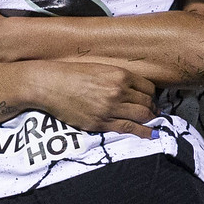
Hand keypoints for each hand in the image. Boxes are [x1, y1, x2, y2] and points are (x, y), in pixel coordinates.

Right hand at [24, 60, 157, 137]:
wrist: (50, 86)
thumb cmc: (72, 75)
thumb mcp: (99, 69)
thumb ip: (117, 78)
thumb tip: (133, 89)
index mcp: (119, 75)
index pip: (148, 87)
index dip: (152, 95)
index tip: (151, 99)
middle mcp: (118, 91)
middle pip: (147, 102)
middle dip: (153, 108)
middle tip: (153, 111)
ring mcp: (110, 108)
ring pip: (142, 116)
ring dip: (150, 119)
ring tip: (151, 120)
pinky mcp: (101, 123)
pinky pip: (128, 128)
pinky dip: (143, 132)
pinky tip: (151, 134)